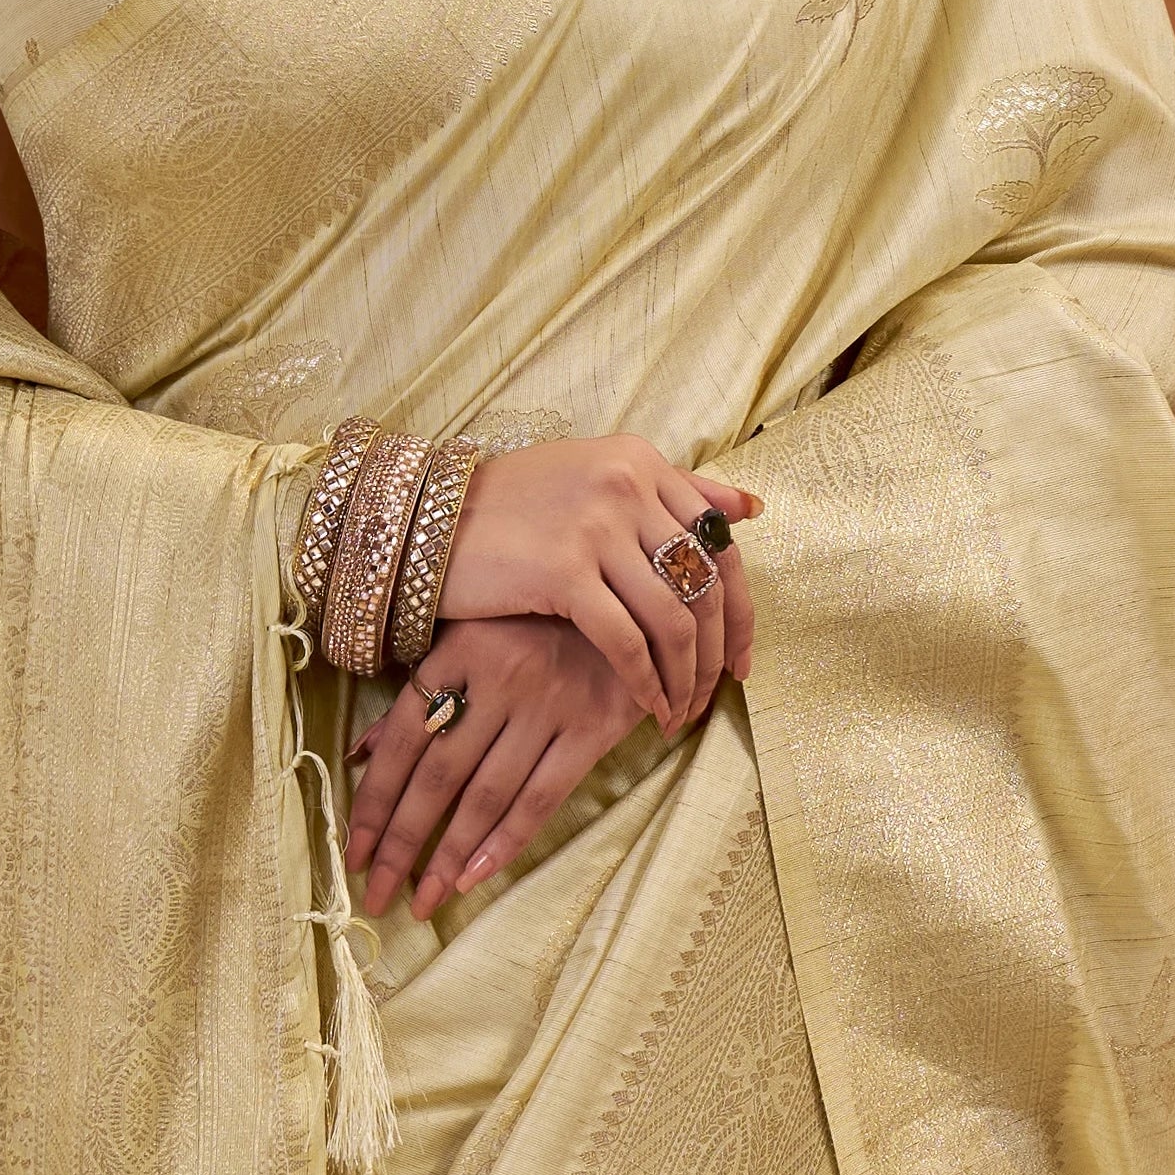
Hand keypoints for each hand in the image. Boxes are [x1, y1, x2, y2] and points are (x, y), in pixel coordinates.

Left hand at [346, 616, 637, 918]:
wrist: (637, 601)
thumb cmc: (540, 621)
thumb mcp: (473, 635)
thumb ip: (421, 693)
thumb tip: (359, 754)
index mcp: (461, 649)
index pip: (404, 738)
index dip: (373, 801)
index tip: (352, 854)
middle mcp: (502, 676)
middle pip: (439, 776)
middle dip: (400, 844)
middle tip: (375, 896)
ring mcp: (550, 703)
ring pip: (486, 795)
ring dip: (447, 856)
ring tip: (422, 902)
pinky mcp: (595, 726)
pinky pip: (542, 795)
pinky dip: (506, 841)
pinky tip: (475, 876)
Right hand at [436, 432, 758, 730]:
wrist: (423, 521)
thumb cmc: (508, 507)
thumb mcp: (593, 477)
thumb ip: (670, 491)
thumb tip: (751, 509)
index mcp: (641, 462)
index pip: (719, 544)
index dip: (740, 609)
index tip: (741, 658)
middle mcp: (628, 485)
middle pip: (706, 585)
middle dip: (718, 652)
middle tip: (715, 696)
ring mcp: (597, 526)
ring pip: (673, 619)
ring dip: (684, 677)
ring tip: (678, 711)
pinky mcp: (564, 570)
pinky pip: (626, 640)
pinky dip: (645, 682)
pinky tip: (647, 707)